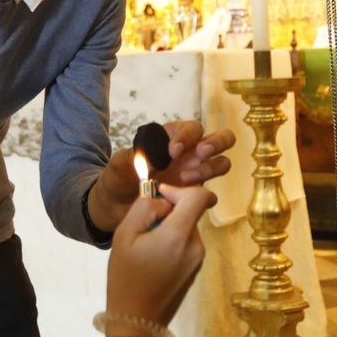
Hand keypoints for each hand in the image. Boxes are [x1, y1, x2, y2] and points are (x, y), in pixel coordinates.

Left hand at [89, 121, 234, 230]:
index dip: (187, 136)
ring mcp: (196, 173)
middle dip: (216, 143)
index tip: (172, 152)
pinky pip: (211, 193)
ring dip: (209, 169)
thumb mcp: (120, 163)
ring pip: (221, 163)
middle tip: (201, 153)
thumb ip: (135, 154)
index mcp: (174, 138)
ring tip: (187, 180)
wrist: (114, 207)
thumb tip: (156, 153)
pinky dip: (205, 195)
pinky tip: (188, 200)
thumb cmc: (118, 178)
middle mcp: (190, 153)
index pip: (192, 128)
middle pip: (221, 139)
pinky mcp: (195, 196)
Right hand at [104, 184, 213, 336]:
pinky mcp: (195, 270)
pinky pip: (185, 245)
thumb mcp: (124, 236)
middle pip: (189, 213)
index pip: (200, 196)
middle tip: (142, 230)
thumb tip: (163, 200)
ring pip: (185, 229)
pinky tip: (151, 261)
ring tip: (144, 249)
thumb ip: (144, 208)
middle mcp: (196, 246)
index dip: (180, 190)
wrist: (138, 322)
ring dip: (167, 229)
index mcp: (179, 235)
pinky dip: (170, 244)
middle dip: (167, 213)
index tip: (160, 198)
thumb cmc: (126, 278)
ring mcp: (198, 260)